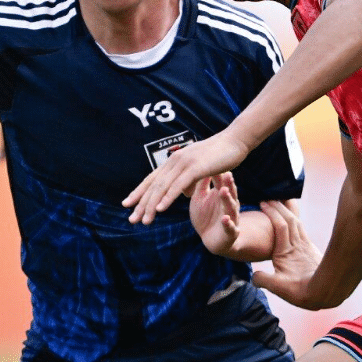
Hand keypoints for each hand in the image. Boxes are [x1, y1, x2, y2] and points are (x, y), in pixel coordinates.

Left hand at [124, 130, 249, 224]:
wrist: (235, 141)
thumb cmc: (219, 156)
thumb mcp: (200, 170)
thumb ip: (190, 181)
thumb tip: (184, 193)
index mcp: (174, 162)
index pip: (151, 179)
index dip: (138, 192)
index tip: (127, 205)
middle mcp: (174, 161)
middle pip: (153, 186)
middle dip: (141, 204)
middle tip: (131, 219)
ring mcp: (184, 163)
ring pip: (163, 188)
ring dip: (151, 205)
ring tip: (144, 220)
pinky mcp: (195, 168)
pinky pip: (178, 185)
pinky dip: (167, 198)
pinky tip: (160, 209)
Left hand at [189, 173, 240, 255]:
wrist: (211, 240)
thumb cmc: (206, 216)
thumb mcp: (200, 199)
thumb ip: (200, 185)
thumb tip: (197, 165)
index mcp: (221, 195)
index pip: (222, 182)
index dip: (220, 174)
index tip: (218, 163)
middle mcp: (229, 204)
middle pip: (230, 192)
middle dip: (228, 184)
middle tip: (227, 173)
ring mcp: (232, 218)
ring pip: (231, 207)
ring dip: (228, 199)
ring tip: (224, 191)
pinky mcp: (231, 232)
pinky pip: (230, 227)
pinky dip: (228, 223)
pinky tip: (225, 219)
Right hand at [251, 200, 323, 309]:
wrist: (324, 293)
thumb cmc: (300, 291)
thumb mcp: (277, 288)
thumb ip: (262, 280)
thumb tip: (253, 276)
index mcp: (286, 251)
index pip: (280, 226)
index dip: (272, 212)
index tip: (263, 202)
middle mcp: (297, 245)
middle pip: (289, 219)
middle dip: (279, 206)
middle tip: (268, 198)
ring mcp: (305, 245)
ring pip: (297, 222)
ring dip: (288, 210)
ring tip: (280, 202)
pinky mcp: (310, 249)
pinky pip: (302, 229)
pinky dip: (296, 219)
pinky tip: (293, 219)